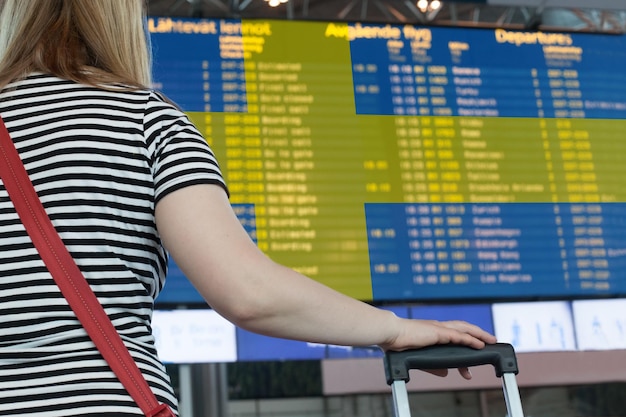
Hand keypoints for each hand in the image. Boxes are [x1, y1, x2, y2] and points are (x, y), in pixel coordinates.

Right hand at [379, 318, 496, 378]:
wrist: (390, 333)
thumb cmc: (398, 343)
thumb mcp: (420, 358)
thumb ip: (434, 366)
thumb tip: (446, 373)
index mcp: (433, 332)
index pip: (454, 337)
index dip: (466, 347)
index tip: (470, 361)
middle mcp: (438, 327)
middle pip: (463, 329)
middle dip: (478, 335)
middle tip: (490, 342)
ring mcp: (439, 328)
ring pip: (465, 329)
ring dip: (479, 334)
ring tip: (491, 340)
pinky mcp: (439, 332)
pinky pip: (459, 336)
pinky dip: (471, 339)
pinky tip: (479, 344)